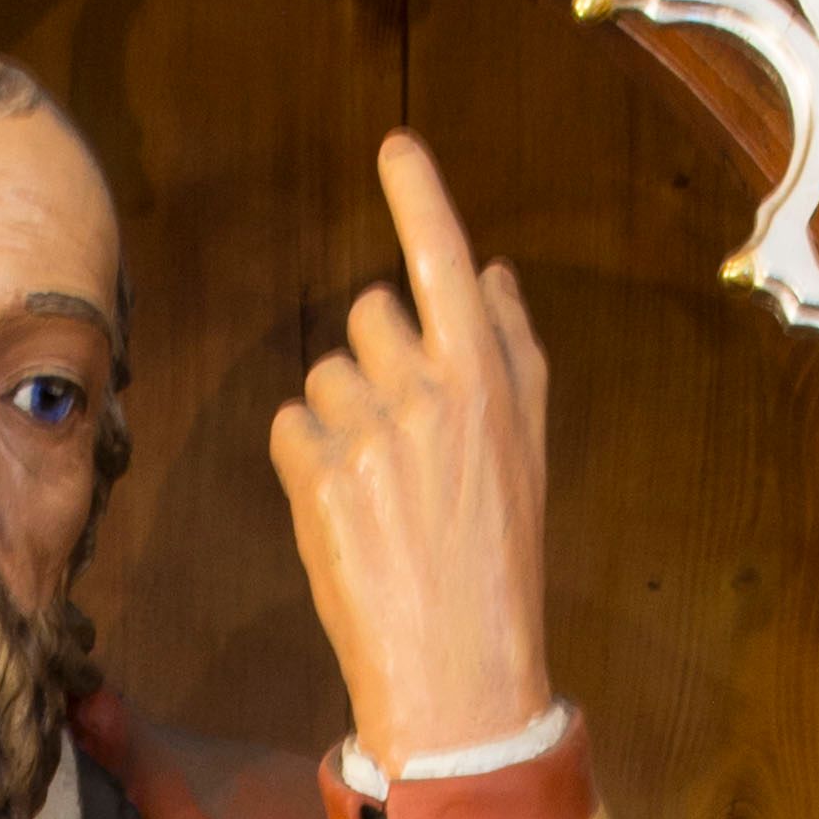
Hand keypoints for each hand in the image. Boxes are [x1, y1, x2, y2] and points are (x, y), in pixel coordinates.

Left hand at [268, 132, 551, 776]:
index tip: (395, 144)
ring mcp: (370, 431)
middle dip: (374, 359)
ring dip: (337, 416)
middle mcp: (428, 389)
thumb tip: (492, 272)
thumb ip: (514, 351)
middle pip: (369, 312)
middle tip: (400, 440)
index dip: (418, 193)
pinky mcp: (320, 478)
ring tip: (375, 489)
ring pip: (323, 372)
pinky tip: (341, 510)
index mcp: (487, 375)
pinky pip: (289, 426)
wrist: (460, 673)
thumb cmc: (499, 563)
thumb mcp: (529, 452)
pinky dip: (305, 460)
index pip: (444, 254)